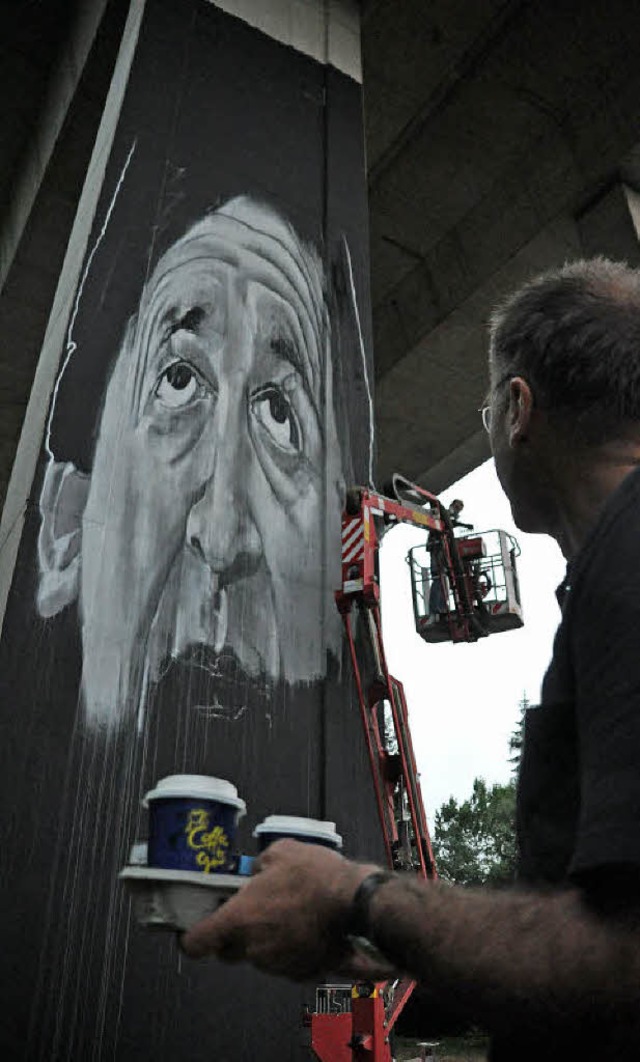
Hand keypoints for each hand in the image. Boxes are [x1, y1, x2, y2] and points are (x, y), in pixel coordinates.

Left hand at [180, 839, 381, 979]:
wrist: (356, 902)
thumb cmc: (317, 877)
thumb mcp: (280, 852)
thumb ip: (260, 865)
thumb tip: (259, 870)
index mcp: (239, 919)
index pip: (196, 943)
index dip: (191, 938)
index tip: (193, 932)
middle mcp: (254, 947)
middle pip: (228, 951)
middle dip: (235, 935)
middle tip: (253, 912)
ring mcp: (278, 964)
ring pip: (260, 956)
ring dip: (267, 940)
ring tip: (289, 914)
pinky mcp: (302, 973)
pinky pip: (287, 963)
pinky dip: (292, 950)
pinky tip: (306, 928)